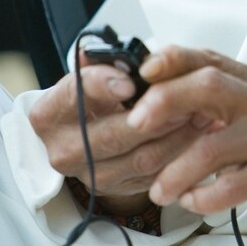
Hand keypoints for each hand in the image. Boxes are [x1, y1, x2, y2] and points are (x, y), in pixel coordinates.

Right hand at [28, 55, 217, 214]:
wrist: (88, 136)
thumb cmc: (93, 99)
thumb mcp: (92, 72)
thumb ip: (106, 60)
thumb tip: (126, 55)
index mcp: (49, 115)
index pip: (73, 97)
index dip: (101, 86)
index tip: (129, 82)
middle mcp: (63, 150)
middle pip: (112, 135)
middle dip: (154, 113)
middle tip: (183, 95)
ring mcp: (90, 176)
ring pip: (140, 158)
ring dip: (175, 134)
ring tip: (198, 110)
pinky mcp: (117, 190)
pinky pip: (155, 174)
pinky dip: (180, 152)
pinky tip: (195, 132)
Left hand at [127, 46, 246, 241]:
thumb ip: (219, 102)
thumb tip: (158, 96)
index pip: (211, 58)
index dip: (174, 60)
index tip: (143, 72)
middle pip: (209, 86)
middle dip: (165, 102)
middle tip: (136, 126)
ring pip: (211, 146)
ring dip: (175, 171)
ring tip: (159, 191)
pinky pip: (229, 185)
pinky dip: (201, 197)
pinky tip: (192, 202)